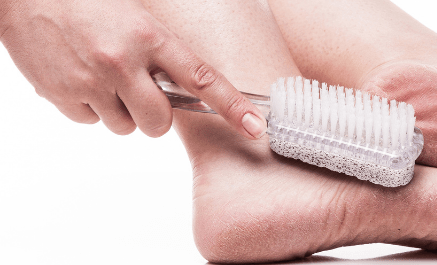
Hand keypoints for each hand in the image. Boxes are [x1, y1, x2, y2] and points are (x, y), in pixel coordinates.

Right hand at [0, 0, 265, 137]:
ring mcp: (89, 81)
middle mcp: (121, 61)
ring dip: (120, 110)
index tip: (257, 126)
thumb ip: (162, 53)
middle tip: (141, 92)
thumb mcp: (138, 18)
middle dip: (154, 116)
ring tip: (104, 76)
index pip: (201, 78)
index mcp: (149, 36)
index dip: (233, 106)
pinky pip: (89, 121)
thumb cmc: (89, 3)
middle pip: (158, 123)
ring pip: (123, 126)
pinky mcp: (60, 95)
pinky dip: (89, 106)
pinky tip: (79, 76)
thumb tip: (186, 89)